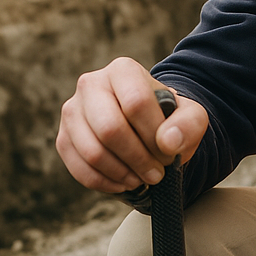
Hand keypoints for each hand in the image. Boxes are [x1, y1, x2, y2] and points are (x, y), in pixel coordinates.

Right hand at [56, 57, 208, 193]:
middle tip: (156, 174)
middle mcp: (90, 84)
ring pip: (93, 153)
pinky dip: (107, 184)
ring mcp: (72, 112)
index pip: (135, 103)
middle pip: (110, 129)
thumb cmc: (167, 123)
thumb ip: (188, 125)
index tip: (168, 154)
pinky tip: (124, 182)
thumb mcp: (190, 119)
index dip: (154, 137)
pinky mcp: (64, 140)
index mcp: (122, 71)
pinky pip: (81, 170)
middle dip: (138, 160)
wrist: (145, 132)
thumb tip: (167, 142)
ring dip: (124, 174)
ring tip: (141, 178)